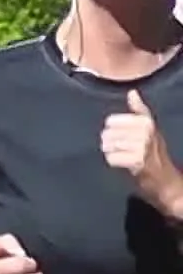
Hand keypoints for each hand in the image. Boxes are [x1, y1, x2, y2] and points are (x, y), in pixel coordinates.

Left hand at [102, 89, 182, 217]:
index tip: (126, 139)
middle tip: (125, 151)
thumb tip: (132, 92)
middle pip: (107, 134)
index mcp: (146, 122)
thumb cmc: (155, 153)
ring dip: (113, 154)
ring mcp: (141, 146)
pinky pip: (111, 158)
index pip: (110, 121)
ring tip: (125, 157)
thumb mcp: (150, 130)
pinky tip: (125, 165)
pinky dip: (114, 163)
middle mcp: (145, 131)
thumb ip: (139, 111)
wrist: (166, 181)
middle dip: (111, 144)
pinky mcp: (137, 160)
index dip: (113, 131)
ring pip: (108, 146)